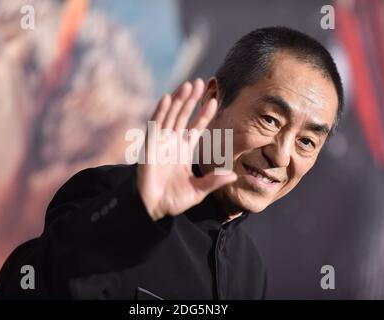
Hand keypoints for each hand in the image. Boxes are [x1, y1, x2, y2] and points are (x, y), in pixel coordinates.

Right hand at [137, 78, 236, 220]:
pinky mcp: (150, 146)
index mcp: (183, 151)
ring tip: (188, 85)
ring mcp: (161, 143)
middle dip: (192, 100)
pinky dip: (160, 112)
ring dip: (179, 100)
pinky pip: (155, 125)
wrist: (153, 208)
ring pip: (171, 116)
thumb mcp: (198, 191)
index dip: (204, 114)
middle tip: (200, 82)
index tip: (214, 101)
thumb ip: (213, 181)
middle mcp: (172, 143)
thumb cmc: (173, 201)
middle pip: (183, 116)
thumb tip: (233, 175)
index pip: (196, 128)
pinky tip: (168, 98)